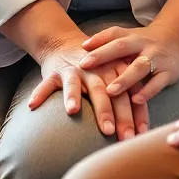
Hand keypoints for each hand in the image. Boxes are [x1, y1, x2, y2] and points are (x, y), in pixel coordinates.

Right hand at [28, 37, 148, 139]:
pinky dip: (40, 93)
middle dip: (111, 113)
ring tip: (73, 110)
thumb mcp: (116, 76)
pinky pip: (46, 84)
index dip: (135, 113)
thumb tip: (143, 131)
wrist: (68, 44)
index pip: (129, 93)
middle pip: (105, 91)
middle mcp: (97, 69)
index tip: (139, 135)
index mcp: (116, 70)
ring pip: (76, 84)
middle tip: (114, 134)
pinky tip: (34, 105)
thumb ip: (128, 97)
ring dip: (74, 96)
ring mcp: (75, 70)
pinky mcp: (56, 72)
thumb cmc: (99, 68)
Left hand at [79, 23, 178, 104]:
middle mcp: (144, 45)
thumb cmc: (144, 43)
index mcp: (132, 37)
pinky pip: (158, 82)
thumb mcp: (129, 37)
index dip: (97, 46)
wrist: (177, 39)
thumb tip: (83, 45)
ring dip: (125, 79)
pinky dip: (147, 92)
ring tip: (110, 91)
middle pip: (123, 48)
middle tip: (84, 67)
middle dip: (104, 57)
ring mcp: (157, 58)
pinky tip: (136, 101)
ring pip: (140, 67)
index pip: (113, 37)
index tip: (80, 60)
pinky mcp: (169, 72)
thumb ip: (108, 40)